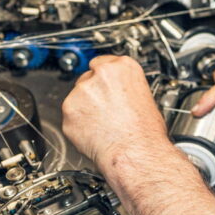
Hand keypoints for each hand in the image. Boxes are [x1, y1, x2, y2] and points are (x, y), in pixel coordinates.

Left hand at [61, 55, 169, 169]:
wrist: (134, 152)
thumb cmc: (145, 131)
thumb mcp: (145, 98)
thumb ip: (126, 88)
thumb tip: (120, 93)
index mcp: (123, 67)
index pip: (104, 62)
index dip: (103, 77)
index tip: (105, 85)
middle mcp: (100, 74)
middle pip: (88, 77)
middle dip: (93, 93)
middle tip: (106, 109)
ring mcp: (82, 92)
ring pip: (77, 96)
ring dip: (85, 108)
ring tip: (102, 124)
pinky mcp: (68, 110)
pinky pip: (70, 115)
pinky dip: (77, 123)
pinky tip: (93, 132)